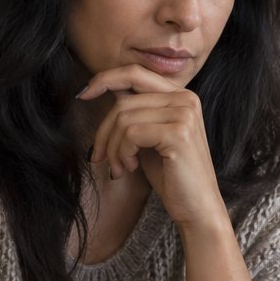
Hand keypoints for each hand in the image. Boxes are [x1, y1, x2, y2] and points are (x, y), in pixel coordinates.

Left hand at [79, 65, 226, 231]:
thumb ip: (135, 111)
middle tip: (99, 157)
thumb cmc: (171, 175)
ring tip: (119, 168)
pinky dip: (122, 153)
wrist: (197, 207)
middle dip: (104, 131)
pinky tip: (130, 168)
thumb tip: (102, 87)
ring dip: (112, 148)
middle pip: (124, 101)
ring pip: (123, 118)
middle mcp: (186, 99)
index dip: (105, 78)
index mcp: (181, 95)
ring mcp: (184, 114)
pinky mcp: (178, 134)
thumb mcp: (149, 137)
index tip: (82, 94)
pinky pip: (131, 134)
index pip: (135, 73)